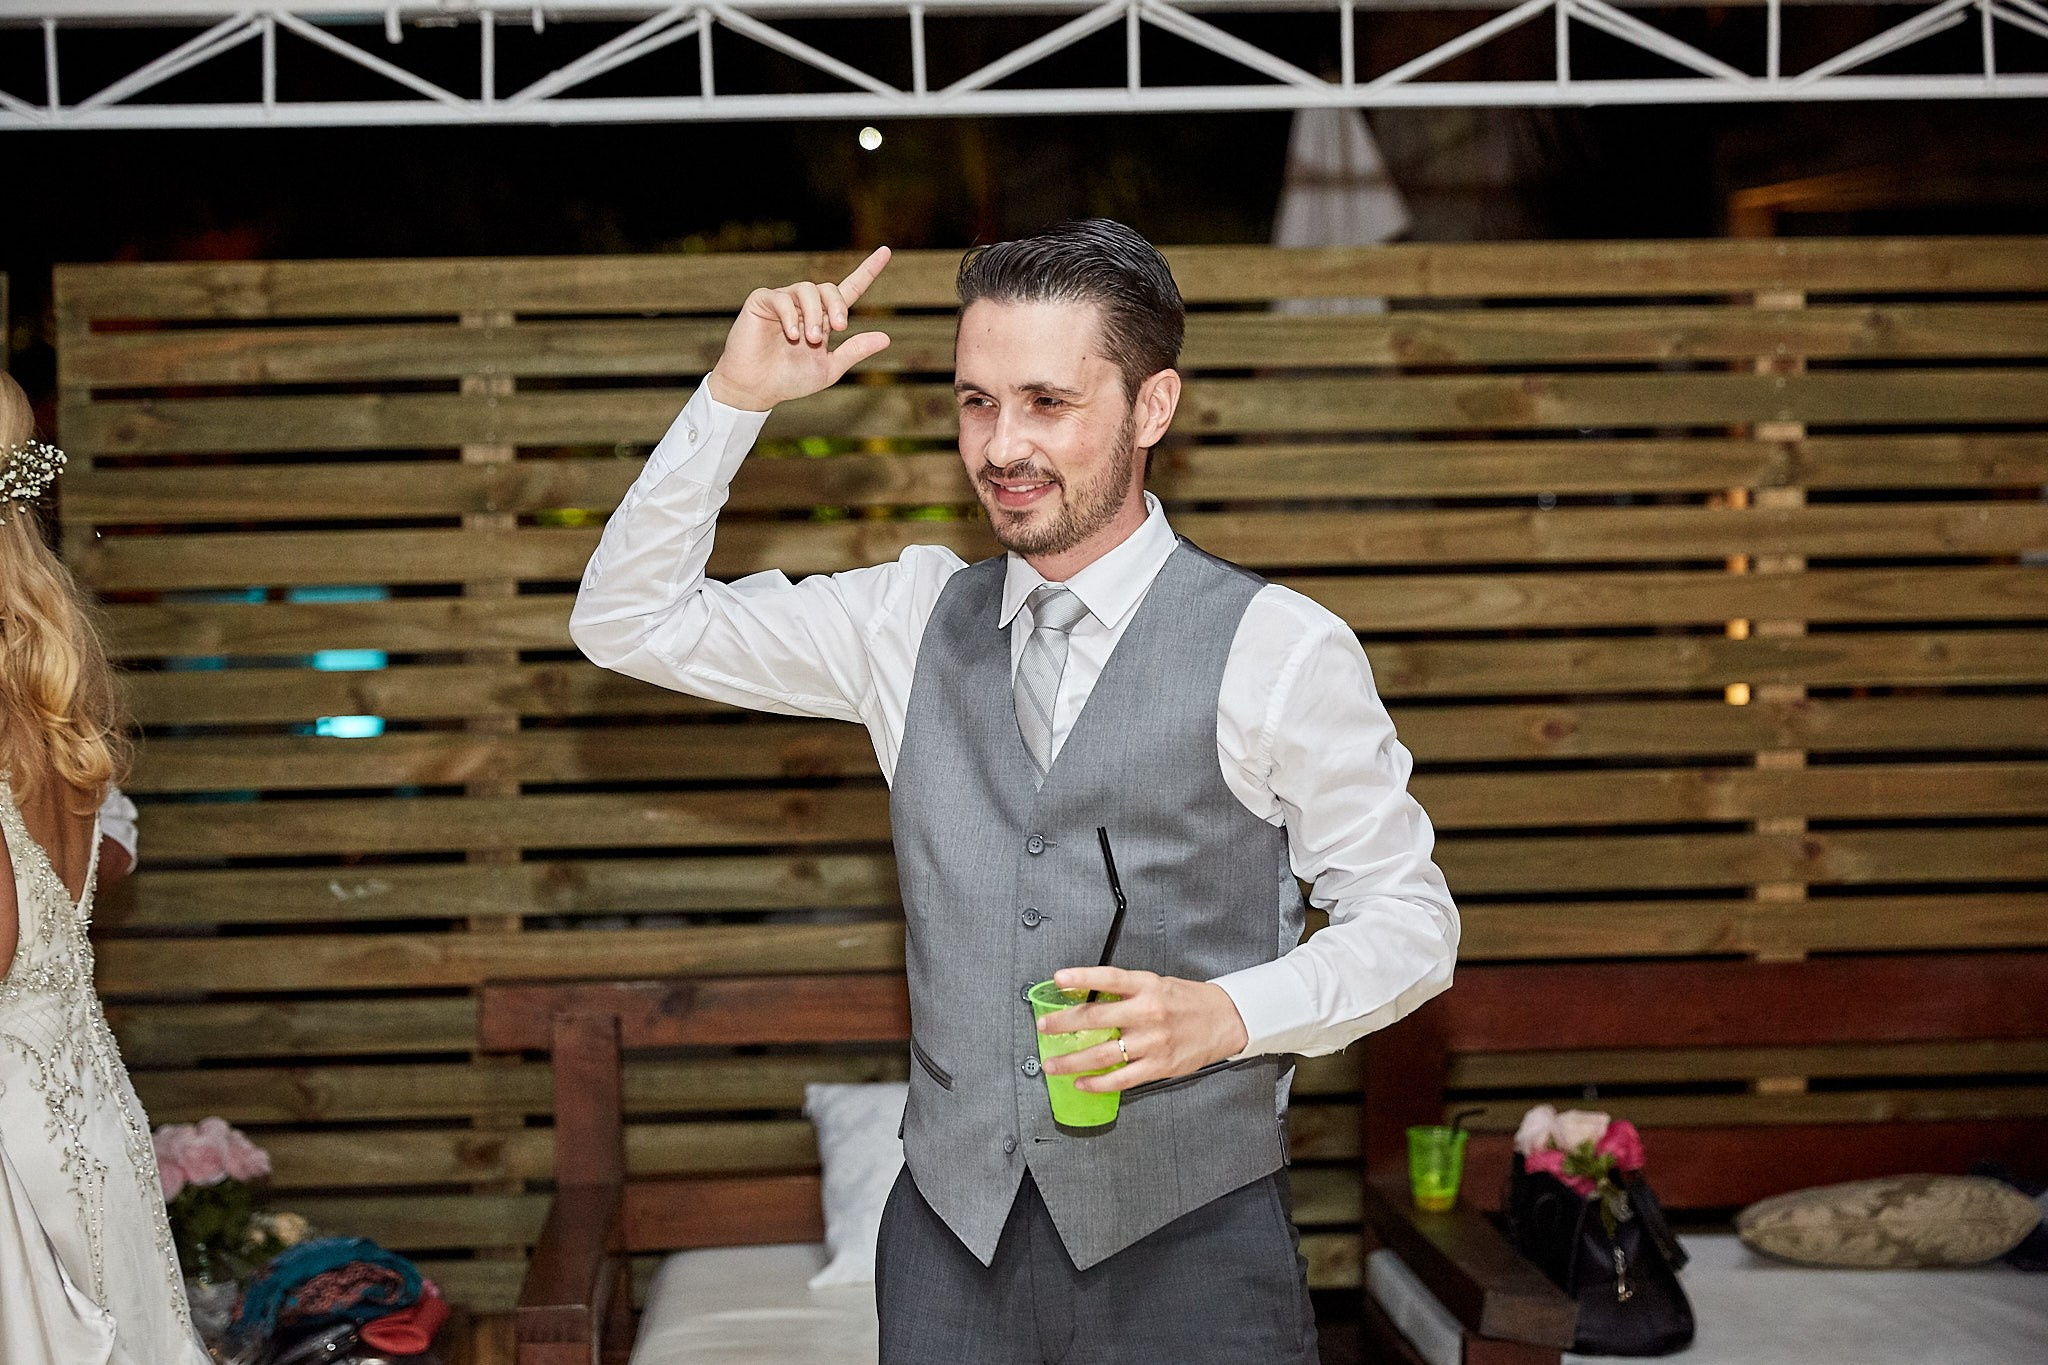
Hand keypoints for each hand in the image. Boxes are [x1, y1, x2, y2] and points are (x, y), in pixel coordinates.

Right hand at [705, 245, 893, 411]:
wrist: (756, 389)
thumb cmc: (789, 380)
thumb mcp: (829, 368)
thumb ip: (855, 351)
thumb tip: (886, 338)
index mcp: (824, 319)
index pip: (849, 290)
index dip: (868, 271)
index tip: (886, 251)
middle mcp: (805, 306)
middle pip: (829, 288)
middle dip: (838, 305)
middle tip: (839, 327)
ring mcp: (783, 301)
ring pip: (808, 289)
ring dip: (815, 314)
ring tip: (810, 339)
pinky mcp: (762, 302)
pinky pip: (781, 298)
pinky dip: (791, 315)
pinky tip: (793, 335)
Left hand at [1037, 966, 1250, 1092]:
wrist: (1224, 1019)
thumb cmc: (1186, 1002)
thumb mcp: (1156, 984)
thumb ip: (1125, 991)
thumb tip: (1087, 997)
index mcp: (1146, 986)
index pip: (1108, 978)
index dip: (1081, 977)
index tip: (1057, 978)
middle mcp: (1147, 1012)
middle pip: (1096, 1018)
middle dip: (1063, 1024)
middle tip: (1043, 1027)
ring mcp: (1152, 1042)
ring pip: (1103, 1054)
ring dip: (1072, 1060)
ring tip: (1052, 1064)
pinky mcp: (1158, 1065)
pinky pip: (1121, 1079)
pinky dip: (1097, 1083)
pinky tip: (1081, 1082)